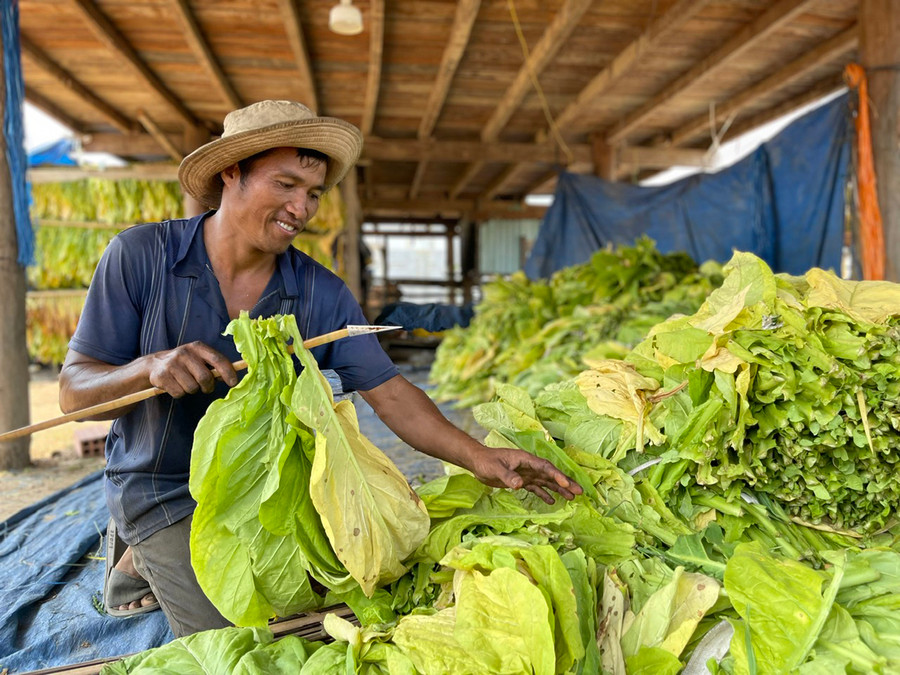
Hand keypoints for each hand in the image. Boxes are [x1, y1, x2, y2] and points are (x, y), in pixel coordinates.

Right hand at [144, 341, 237, 397]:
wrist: (154, 364)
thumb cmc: (184, 363)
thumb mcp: (199, 359)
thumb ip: (214, 366)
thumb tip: (231, 378)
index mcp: (197, 347)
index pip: (217, 359)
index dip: (228, 372)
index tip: (233, 383)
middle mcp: (184, 353)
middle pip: (205, 378)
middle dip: (208, 387)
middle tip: (205, 388)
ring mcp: (172, 364)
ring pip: (192, 388)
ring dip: (192, 390)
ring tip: (186, 383)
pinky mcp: (162, 375)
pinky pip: (179, 393)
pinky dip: (180, 394)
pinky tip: (175, 385)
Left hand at [468, 445, 582, 503]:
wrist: (478, 463)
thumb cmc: (486, 462)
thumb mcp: (496, 469)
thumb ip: (508, 476)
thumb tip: (520, 485)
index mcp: (526, 459)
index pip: (545, 467)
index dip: (557, 475)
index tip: (567, 484)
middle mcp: (529, 466)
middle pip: (551, 474)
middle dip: (565, 483)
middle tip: (579, 492)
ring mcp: (526, 473)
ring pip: (546, 482)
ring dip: (559, 489)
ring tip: (572, 498)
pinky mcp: (521, 481)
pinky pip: (536, 488)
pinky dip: (544, 494)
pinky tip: (552, 502)